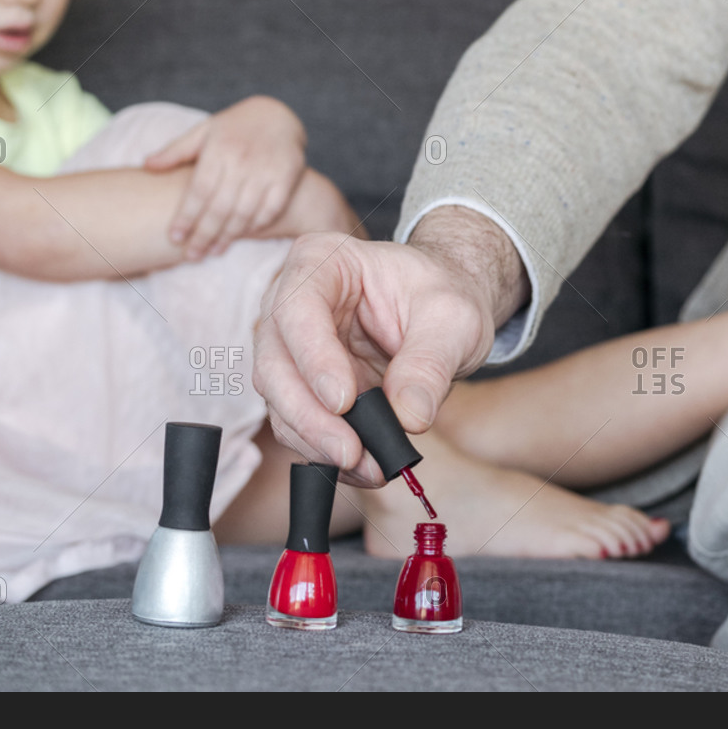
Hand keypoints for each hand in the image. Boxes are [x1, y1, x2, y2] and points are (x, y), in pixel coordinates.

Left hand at [144, 96, 306, 258]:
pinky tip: (242, 236)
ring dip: (228, 236)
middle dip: (204, 234)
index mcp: (219, 149)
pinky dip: (256, 226)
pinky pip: (270, 210)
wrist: (278, 115)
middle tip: (192, 255)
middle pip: (220, 206)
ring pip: (244, 212)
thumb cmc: (234, 127)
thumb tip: (147, 165)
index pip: (199, 190)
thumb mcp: (204, 131)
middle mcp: (243, 160)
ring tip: (213, 251)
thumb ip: (176, 150)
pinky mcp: (287, 178)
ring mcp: (267, 170)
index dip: (186, 216)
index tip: (175, 237)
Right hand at [250, 207, 525, 486]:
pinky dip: (326, 450)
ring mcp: (292, 348)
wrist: (443, 311)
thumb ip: (430, 363)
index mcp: (320, 262)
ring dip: (318, 442)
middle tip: (352, 451)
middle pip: (274, 363)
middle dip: (309, 415)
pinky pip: (299, 425)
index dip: (314, 358)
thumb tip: (409, 416)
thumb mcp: (453, 319)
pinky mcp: (303, 387)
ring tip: (369, 466)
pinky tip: (363, 466)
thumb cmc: (443, 296)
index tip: (344, 401)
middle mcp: (291, 302)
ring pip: (280, 402)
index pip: (298, 310)